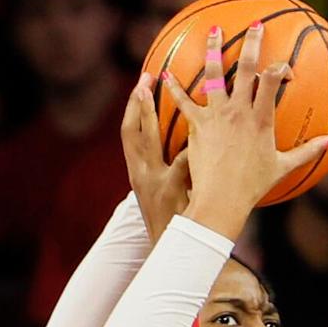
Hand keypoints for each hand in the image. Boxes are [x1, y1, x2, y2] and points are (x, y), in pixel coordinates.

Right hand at [121, 72, 190, 242]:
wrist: (168, 247)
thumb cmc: (172, 218)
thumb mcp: (165, 191)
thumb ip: (176, 169)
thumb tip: (192, 146)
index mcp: (137, 171)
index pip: (130, 134)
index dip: (133, 110)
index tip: (139, 86)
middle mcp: (140, 173)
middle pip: (133, 132)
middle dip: (137, 105)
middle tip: (144, 79)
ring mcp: (152, 181)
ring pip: (146, 143)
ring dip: (148, 117)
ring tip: (155, 96)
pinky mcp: (169, 191)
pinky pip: (179, 165)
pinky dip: (188, 150)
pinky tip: (197, 135)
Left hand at [165, 23, 327, 237]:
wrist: (222, 198)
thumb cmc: (254, 185)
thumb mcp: (284, 166)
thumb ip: (308, 151)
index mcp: (261, 119)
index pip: (273, 80)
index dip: (281, 69)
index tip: (284, 70)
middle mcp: (238, 111)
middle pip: (245, 68)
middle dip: (252, 43)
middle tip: (255, 27)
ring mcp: (216, 115)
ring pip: (212, 74)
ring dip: (212, 50)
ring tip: (211, 32)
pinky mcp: (197, 124)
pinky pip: (183, 100)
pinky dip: (174, 86)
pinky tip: (165, 73)